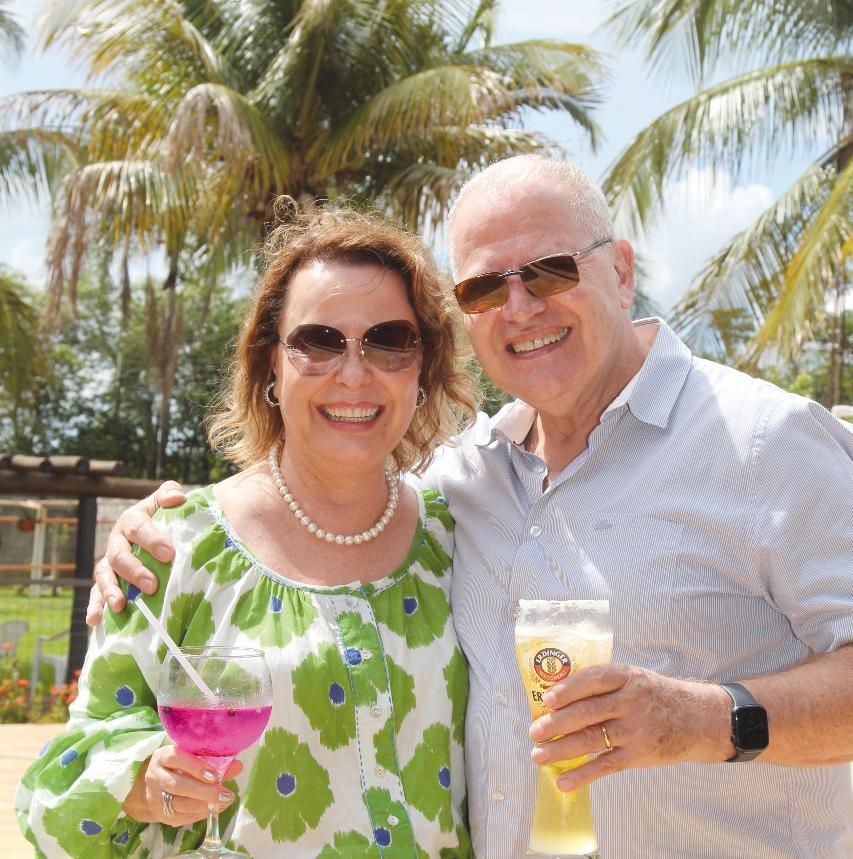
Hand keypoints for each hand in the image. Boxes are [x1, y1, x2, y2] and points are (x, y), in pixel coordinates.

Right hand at [86, 481, 185, 625]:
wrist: (157, 526)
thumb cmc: (165, 513)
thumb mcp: (167, 499)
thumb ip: (170, 493)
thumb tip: (178, 498)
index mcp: (132, 519)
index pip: (137, 527)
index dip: (152, 540)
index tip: (169, 554)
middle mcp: (117, 540)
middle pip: (119, 555)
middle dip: (134, 571)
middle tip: (152, 585)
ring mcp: (110, 561)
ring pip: (104, 575)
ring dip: (110, 590)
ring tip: (119, 605)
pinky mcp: (107, 579)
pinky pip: (96, 593)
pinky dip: (94, 606)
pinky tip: (94, 621)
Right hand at [122, 746, 242, 825]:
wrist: (158, 783)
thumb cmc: (182, 765)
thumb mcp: (194, 757)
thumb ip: (215, 760)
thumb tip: (238, 766)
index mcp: (163, 756)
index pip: (176, 758)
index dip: (195, 766)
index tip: (215, 774)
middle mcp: (155, 776)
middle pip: (177, 785)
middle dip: (203, 791)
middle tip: (225, 793)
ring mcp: (155, 797)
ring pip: (178, 803)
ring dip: (204, 804)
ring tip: (225, 801)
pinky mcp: (159, 814)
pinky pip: (180, 817)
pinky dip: (199, 814)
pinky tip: (215, 808)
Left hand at [528, 664, 731, 790]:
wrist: (699, 718)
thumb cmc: (656, 695)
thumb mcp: (634, 678)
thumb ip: (603, 685)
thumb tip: (558, 697)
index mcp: (626, 676)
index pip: (592, 680)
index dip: (568, 689)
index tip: (546, 699)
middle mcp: (630, 701)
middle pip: (587, 711)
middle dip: (557, 723)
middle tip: (534, 731)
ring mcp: (635, 730)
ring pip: (592, 739)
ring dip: (561, 749)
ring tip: (538, 755)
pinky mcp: (638, 755)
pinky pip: (606, 766)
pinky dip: (582, 775)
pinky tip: (563, 782)